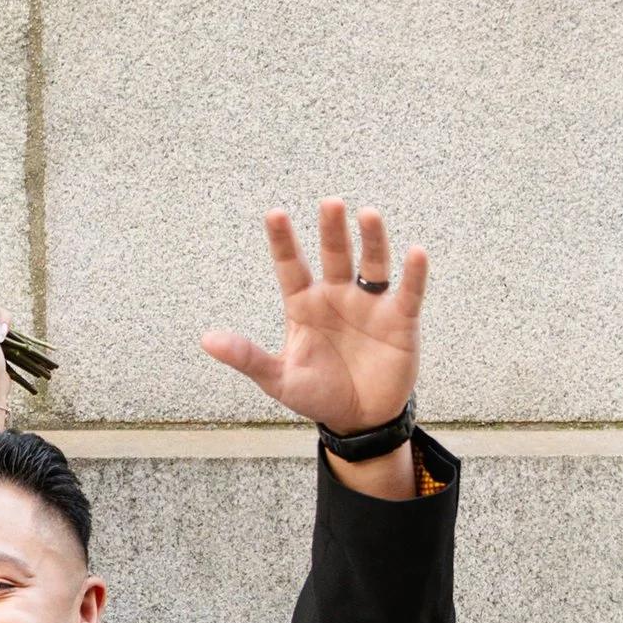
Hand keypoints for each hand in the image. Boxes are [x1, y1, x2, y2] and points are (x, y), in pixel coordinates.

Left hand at [201, 201, 427, 437]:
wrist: (359, 419)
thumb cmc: (317, 394)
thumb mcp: (277, 378)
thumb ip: (247, 356)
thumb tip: (206, 340)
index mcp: (304, 305)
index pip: (290, 266)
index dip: (283, 241)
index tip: (274, 214)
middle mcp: (337, 296)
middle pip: (334, 255)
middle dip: (332, 230)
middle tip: (330, 203)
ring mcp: (369, 305)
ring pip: (373, 264)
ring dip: (372, 240)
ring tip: (368, 215)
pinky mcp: (399, 319)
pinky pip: (408, 292)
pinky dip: (414, 274)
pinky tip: (415, 253)